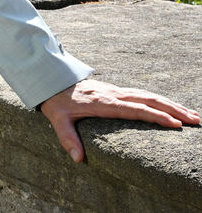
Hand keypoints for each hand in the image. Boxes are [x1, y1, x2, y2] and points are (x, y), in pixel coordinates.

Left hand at [40, 78, 199, 162]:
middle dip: (173, 110)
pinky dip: (160, 100)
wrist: (52, 80)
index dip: (156, 116)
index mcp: (104, 103)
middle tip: (195, 120)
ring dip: (171, 104)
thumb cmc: (57, 101)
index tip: (175, 124)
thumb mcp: (58, 120)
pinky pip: (143, 95)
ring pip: (149, 96)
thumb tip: (78, 159)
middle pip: (149, 100)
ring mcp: (117, 91)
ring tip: (192, 115)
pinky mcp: (117, 91)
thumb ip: (67, 139)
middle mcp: (114, 95)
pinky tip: (171, 107)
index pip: (135, 109)